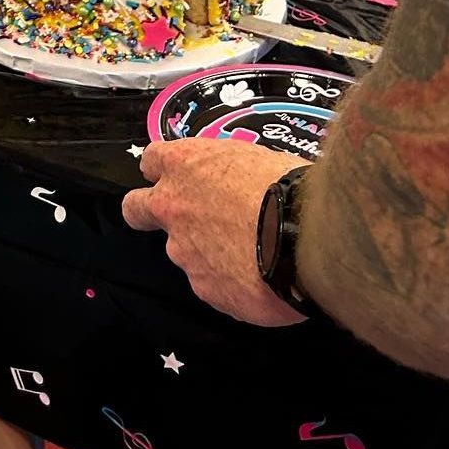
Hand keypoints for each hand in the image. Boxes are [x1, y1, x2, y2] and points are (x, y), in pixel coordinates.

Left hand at [121, 138, 307, 326]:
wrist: (311, 240)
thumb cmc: (293, 190)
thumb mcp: (259, 159)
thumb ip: (231, 173)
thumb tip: (240, 183)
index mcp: (185, 165)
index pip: (152, 160)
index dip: (163, 170)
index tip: (178, 176)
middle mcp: (173, 207)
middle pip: (136, 209)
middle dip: (147, 213)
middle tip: (181, 219)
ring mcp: (184, 252)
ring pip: (184, 252)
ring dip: (208, 253)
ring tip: (253, 255)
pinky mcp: (205, 289)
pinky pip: (214, 285)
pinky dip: (232, 283)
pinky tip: (262, 279)